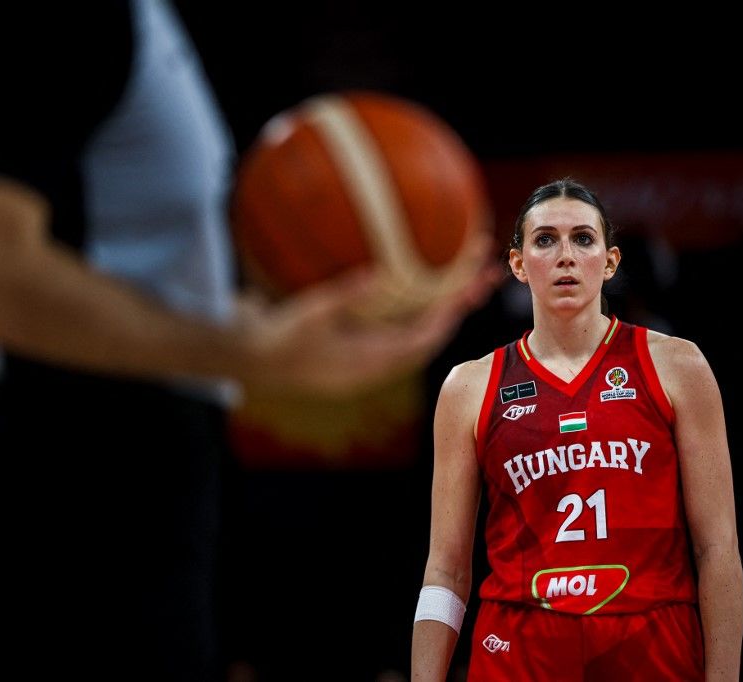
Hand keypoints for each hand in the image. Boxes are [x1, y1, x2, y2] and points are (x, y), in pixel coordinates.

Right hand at [237, 231, 502, 397]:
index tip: (476, 285)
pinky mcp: (363, 353)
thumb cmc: (279, 341)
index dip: (453, 310)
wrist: (255, 364)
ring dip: (443, 304)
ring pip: (418, 331)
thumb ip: (342, 297)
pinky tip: (421, 287)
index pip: (427, 335)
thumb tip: (377, 275)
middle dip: (460, 301)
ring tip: (466, 276)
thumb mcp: (308, 316)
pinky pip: (399, 331)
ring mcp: (373, 358)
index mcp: (374, 359)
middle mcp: (381, 361)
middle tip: (487, 271)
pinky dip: (417, 309)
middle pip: (432, 330)